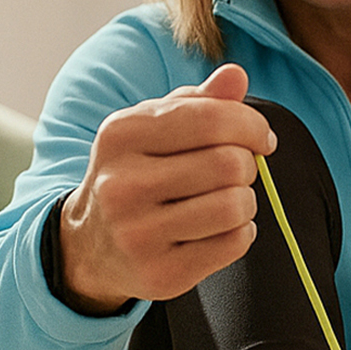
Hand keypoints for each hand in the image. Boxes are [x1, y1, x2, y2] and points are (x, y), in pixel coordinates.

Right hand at [58, 63, 277, 312]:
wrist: (90, 244)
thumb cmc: (136, 172)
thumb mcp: (153, 128)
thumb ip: (198, 101)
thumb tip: (236, 75)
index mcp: (122, 134)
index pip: (211, 118)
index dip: (252, 125)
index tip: (261, 138)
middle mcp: (122, 184)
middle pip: (229, 163)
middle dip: (248, 165)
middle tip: (237, 172)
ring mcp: (137, 234)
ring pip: (235, 206)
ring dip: (246, 201)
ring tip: (228, 200)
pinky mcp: (160, 274)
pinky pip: (233, 244)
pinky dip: (242, 233)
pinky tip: (221, 229)